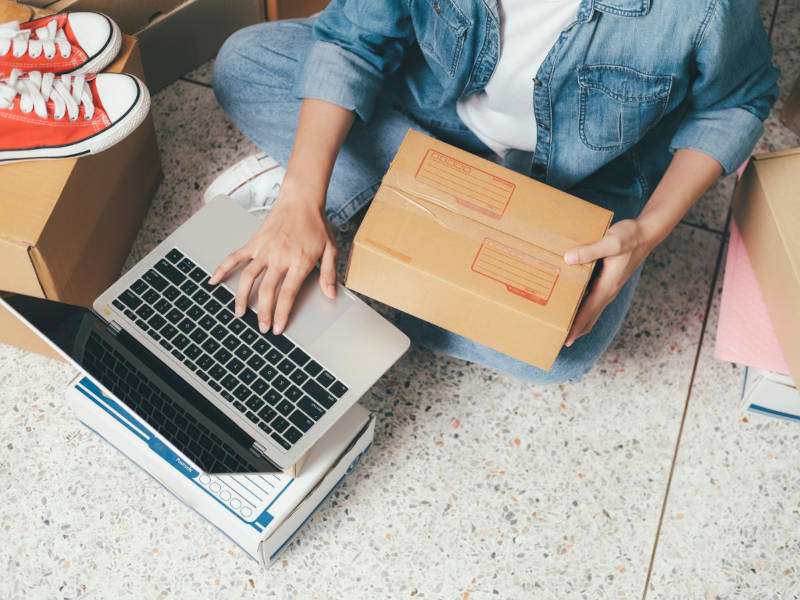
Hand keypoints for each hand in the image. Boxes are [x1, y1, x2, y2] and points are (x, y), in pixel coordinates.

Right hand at [208, 178, 336, 334]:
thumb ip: (329, 273)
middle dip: (263, 312)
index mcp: (299, 262)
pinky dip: (222, 268)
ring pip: (248, 277)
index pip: (288, 294)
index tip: (277, 328)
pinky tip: (214, 280)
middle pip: (267, 290)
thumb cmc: (316, 224)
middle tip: (261, 328)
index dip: (281, 314)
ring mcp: (264, 249)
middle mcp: (280, 257)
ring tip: (239, 313)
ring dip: (242, 297)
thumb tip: (330, 294)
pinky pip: (235, 257)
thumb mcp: (331, 249)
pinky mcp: (254, 242)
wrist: (301, 200)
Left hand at [563, 219, 651, 346]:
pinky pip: (591, 299)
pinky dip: (580, 307)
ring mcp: (608, 287)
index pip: (588, 313)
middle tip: (555, 340)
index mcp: (607, 287)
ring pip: (590, 310)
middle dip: (574, 330)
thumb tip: (568, 258)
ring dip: (576, 320)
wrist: (646, 233)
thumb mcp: (611, 242)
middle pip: (589, 318)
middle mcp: (608, 291)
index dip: (575, 328)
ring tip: (559, 326)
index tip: (564, 340)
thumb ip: (590, 250)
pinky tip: (568, 303)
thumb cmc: (631, 237)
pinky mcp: (606, 281)